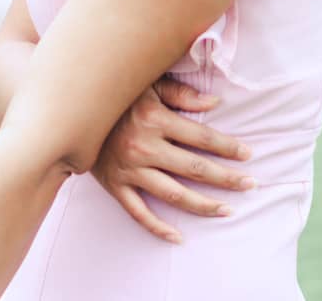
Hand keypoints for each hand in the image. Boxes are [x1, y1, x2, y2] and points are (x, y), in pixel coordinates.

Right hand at [89, 76, 256, 243]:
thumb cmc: (116, 94)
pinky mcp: (114, 185)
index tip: (248, 155)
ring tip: (227, 211)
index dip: (228, 147)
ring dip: (203, 205)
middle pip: (195, 169)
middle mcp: (143, 148)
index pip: (202, 138)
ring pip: (173, 195)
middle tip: (250, 185)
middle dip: (226, 179)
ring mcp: (128, 169)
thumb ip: (181, 93)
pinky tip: (178, 237)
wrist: (71, 110)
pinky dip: (158, 227)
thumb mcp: (147, 84)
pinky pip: (138, 212)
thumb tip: (214, 104)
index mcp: (154, 120)